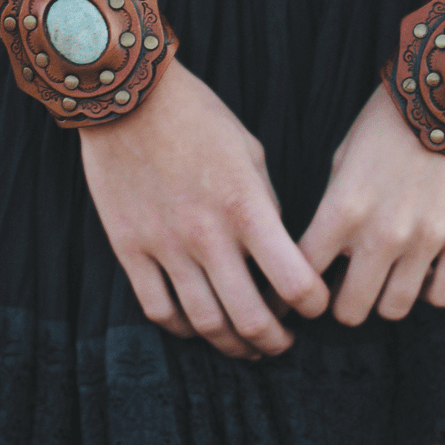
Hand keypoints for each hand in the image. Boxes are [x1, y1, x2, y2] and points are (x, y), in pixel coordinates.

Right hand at [78, 61, 328, 358]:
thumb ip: (266, 206)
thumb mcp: (250, 153)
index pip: (294, 281)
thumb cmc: (198, 118)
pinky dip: (183, 328)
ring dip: (232, 344)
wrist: (129, 98)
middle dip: (274, 342)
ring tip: (245, 346)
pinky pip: (158, 309)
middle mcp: (208, 235)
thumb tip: (275, 252)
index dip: (313, 305)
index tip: (315, 307)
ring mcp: (165, 246)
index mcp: (247, 207)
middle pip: (250, 318)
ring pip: (204, 323)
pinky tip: (197, 326)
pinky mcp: (129, 249)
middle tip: (282, 345)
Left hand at [299, 86, 444, 324]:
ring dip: (385, 298)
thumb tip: (325, 253)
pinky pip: (442, 296)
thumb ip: (334, 207)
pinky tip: (424, 270)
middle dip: (342, 304)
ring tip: (386, 278)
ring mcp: (426, 240)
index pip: (304, 274)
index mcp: (343, 208)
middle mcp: (382, 232)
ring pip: (395, 309)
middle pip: (350, 310)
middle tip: (346, 290)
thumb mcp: (345, 156)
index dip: (297, 288)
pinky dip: (429, 290)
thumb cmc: (391, 120)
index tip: (299, 292)